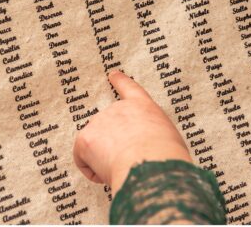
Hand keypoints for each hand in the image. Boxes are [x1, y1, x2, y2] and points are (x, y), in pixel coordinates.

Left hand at [73, 70, 191, 195]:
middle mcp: (118, 108)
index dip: (119, 81)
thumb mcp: (167, 138)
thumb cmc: (164, 156)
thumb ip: (152, 135)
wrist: (150, 163)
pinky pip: (83, 159)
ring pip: (96, 146)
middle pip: (109, 126)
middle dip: (114, 144)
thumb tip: (146, 148)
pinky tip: (107, 174)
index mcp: (142, 106)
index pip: (129, 88)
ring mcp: (99, 121)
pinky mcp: (86, 139)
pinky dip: (92, 171)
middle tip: (128, 161)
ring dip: (105, 158)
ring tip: (122, 169)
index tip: (113, 75)